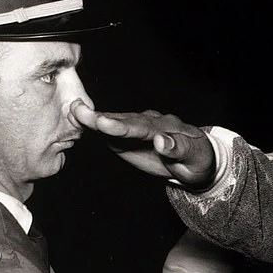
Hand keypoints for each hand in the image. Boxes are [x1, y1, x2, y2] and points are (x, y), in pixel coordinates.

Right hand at [70, 102, 215, 188]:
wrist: (194, 160)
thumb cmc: (197, 159)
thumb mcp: (194, 157)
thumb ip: (178, 148)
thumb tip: (161, 140)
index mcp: (168, 127)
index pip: (145, 127)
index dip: (126, 127)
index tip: (108, 125)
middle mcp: (149, 122)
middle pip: (125, 121)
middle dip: (104, 119)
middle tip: (82, 113)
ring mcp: (136, 128)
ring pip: (115, 122)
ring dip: (95, 118)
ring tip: (75, 112)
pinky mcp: (126, 136)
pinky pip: (110, 130)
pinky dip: (94, 123)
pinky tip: (76, 115)